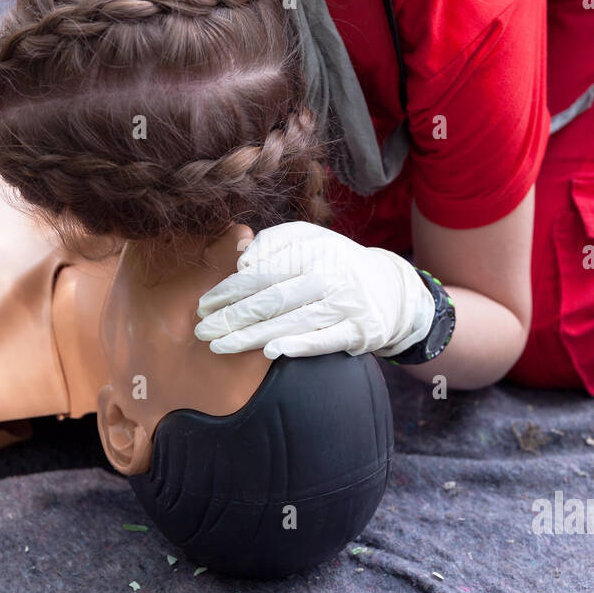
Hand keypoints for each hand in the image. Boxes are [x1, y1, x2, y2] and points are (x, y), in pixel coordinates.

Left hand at [194, 221, 435, 359]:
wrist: (390, 289)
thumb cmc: (335, 264)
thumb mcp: (310, 240)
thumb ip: (274, 243)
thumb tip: (241, 259)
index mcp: (313, 249)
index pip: (262, 272)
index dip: (229, 290)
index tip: (204, 305)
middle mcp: (329, 273)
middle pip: (272, 299)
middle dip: (232, 317)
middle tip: (203, 330)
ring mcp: (345, 303)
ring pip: (291, 321)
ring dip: (252, 336)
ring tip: (221, 346)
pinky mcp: (359, 330)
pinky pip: (323, 339)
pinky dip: (297, 345)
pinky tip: (268, 352)